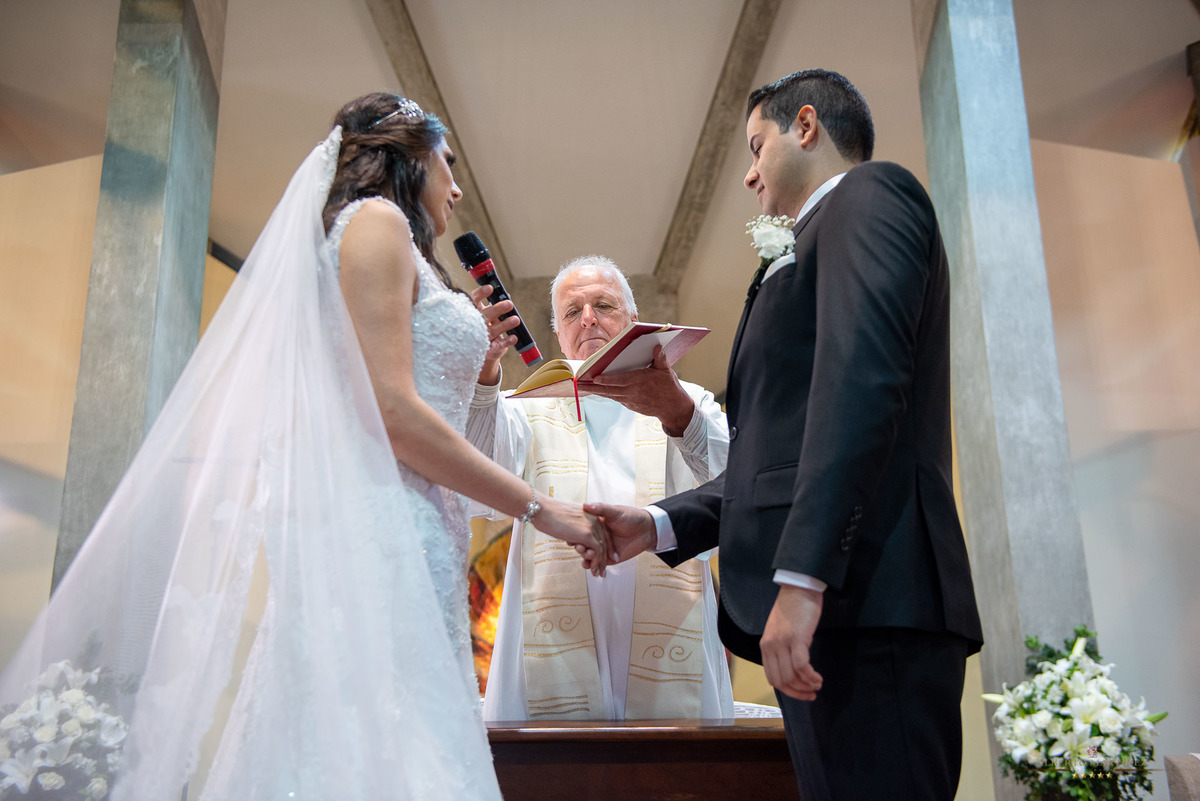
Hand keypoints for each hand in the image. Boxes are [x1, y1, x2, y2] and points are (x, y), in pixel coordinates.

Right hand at [470, 284, 522, 385]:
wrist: (479, 351)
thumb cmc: (483, 327)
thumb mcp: (486, 314)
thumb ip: (494, 304)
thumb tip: (507, 295)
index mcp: (471, 313)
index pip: (472, 301)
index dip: (480, 294)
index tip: (490, 288)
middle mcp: (474, 325)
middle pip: (484, 316)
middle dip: (496, 310)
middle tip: (509, 304)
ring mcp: (480, 338)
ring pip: (492, 331)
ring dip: (504, 325)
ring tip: (516, 320)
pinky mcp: (489, 349)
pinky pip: (498, 345)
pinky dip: (507, 341)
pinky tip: (514, 337)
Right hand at [531, 494, 610, 575]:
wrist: (542, 509)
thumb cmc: (549, 514)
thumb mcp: (567, 519)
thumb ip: (575, 527)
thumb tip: (575, 539)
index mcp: (591, 514)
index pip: (602, 533)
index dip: (604, 547)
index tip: (602, 559)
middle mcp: (595, 519)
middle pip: (604, 542)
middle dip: (603, 558)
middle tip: (602, 571)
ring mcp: (592, 527)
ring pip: (602, 548)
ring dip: (600, 563)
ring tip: (597, 574)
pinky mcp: (587, 534)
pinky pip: (597, 551)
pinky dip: (596, 562)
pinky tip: (593, 571)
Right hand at [577, 502, 655, 571]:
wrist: (646, 529)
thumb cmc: (631, 516)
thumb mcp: (614, 511)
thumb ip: (600, 509)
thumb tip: (585, 505)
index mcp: (595, 525)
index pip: (581, 532)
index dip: (575, 536)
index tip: (570, 539)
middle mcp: (597, 537)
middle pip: (583, 545)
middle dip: (580, 548)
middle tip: (579, 548)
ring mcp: (603, 548)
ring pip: (589, 556)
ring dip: (585, 558)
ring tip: (586, 558)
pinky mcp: (609, 558)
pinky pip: (598, 564)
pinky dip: (593, 567)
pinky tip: (590, 567)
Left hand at [579, 347, 694, 435]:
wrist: (673, 409)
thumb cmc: (670, 387)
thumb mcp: (666, 371)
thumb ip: (660, 358)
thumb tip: (656, 346)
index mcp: (641, 382)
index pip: (620, 380)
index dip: (606, 380)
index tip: (594, 378)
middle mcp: (633, 392)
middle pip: (609, 390)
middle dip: (592, 387)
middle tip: (577, 384)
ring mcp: (630, 401)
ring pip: (609, 395)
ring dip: (595, 391)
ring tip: (580, 387)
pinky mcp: (630, 405)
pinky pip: (615, 398)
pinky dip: (604, 394)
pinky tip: (595, 390)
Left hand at [760, 585, 823, 700]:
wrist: (798, 588)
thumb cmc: (793, 608)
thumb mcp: (781, 632)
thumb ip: (782, 649)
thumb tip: (794, 669)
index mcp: (765, 646)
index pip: (772, 678)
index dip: (788, 691)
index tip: (802, 693)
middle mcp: (770, 647)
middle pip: (781, 681)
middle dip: (798, 692)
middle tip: (812, 692)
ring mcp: (782, 643)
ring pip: (790, 676)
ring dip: (806, 685)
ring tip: (818, 684)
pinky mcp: (796, 639)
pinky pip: (801, 666)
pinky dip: (810, 676)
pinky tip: (818, 677)